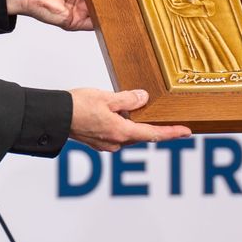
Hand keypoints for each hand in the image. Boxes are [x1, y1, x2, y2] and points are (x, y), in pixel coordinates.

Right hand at [69, 88, 191, 151]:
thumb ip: (128, 99)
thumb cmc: (77, 106)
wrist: (55, 117)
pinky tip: (116, 112)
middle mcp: (115, 142)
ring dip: (132, 122)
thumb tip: (143, 98)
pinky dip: (120, 124)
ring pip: (127, 133)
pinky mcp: (96, 141)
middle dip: (151, 124)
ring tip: (132, 106)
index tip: (186, 132)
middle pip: (141, 134)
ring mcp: (105, 144)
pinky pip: (115, 133)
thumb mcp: (107, 97)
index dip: (172, 133)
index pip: (153, 134)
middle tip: (166, 116)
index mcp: (121, 132)